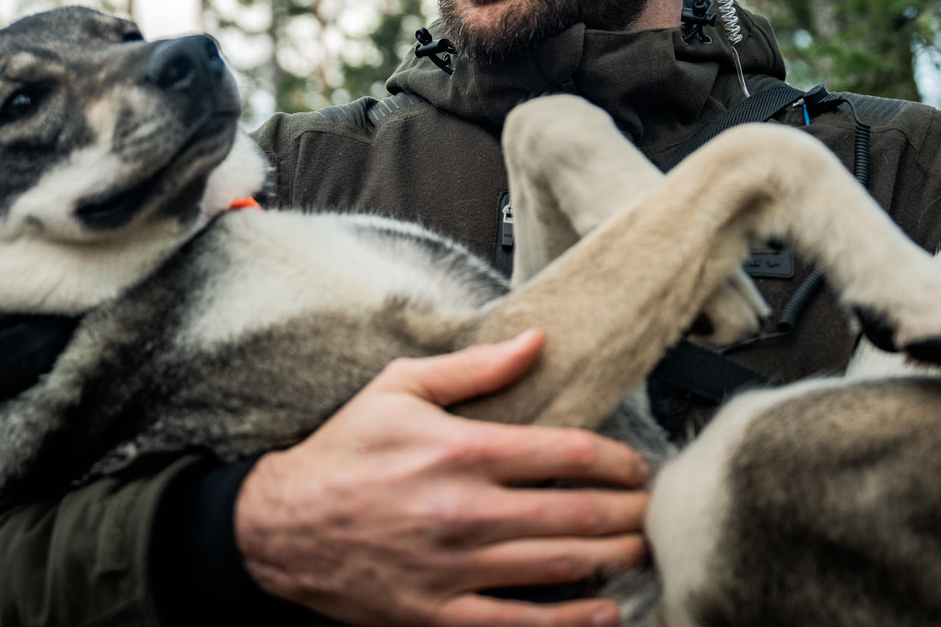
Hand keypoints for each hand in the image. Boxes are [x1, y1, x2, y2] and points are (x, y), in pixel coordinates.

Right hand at [234, 329, 648, 626]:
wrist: (285, 525)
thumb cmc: (346, 448)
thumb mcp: (401, 386)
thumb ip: (475, 367)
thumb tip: (536, 342)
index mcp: (464, 450)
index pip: (566, 454)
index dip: (615, 461)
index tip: (637, 465)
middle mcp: (468, 511)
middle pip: (574, 513)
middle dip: (627, 513)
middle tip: (655, 510)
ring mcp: (456, 568)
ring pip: (557, 567)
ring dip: (611, 559)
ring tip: (642, 549)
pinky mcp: (439, 614)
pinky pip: (518, 625)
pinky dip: (569, 623)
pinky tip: (604, 613)